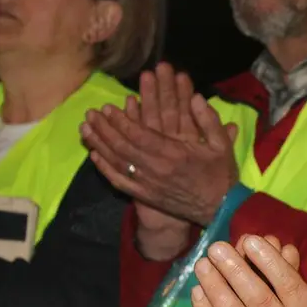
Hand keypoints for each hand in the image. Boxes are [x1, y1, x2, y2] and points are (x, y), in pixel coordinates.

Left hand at [81, 63, 239, 228]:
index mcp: (174, 154)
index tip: (108, 108)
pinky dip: (105, 169)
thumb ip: (209, 119)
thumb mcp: (222, 144)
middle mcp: (156, 169)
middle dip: (104, 129)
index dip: (121, 121)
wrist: (221, 209)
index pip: (139, 135)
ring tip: (85, 129)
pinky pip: (120, 182)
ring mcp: (148, 184)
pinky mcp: (145, 196)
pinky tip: (95, 156)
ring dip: (99, 145)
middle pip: (122, 147)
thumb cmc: (221, 175)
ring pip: (117, 162)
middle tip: (90, 114)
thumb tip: (196, 97)